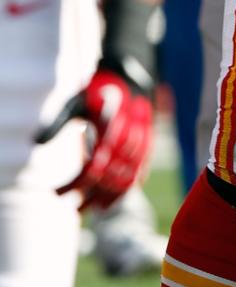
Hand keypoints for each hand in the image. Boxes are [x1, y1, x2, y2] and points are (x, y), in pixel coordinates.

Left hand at [36, 68, 152, 210]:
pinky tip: (111, 200)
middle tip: (71, 208)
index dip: (74, 185)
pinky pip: (140, 173)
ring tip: (91, 209)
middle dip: (89, 197)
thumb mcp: (75, 102)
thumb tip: (35, 143)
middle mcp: (128, 135)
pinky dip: (126, 189)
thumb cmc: (97, 91)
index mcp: (109, 124)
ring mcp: (142, 142)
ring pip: (126, 179)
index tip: (56, 194)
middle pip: (108, 178)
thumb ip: (58, 122)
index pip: (92, 167)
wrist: (130, 77)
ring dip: (108, 198)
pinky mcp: (149, 145)